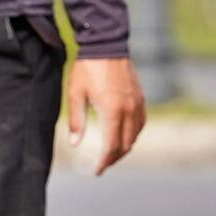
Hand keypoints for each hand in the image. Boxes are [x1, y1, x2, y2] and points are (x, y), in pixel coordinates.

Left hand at [66, 56, 145, 175]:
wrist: (106, 44)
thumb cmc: (87, 68)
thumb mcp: (76, 94)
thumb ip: (77, 121)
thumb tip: (75, 144)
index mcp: (112, 111)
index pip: (111, 146)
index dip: (104, 162)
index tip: (96, 170)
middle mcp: (128, 110)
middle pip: (125, 145)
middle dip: (114, 158)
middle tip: (102, 165)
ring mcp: (136, 103)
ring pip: (135, 135)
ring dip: (124, 147)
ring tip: (112, 153)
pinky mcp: (139, 97)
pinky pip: (141, 122)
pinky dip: (133, 134)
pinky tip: (125, 135)